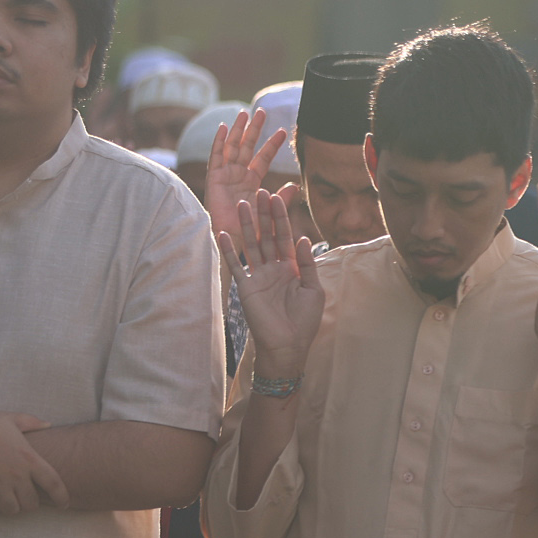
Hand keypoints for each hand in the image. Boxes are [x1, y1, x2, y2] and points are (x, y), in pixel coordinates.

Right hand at [0, 404, 67, 514]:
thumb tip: (48, 423)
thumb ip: (32, 423)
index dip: (62, 497)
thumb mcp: (11, 419)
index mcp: (28, 458)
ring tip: (7, 498)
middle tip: (25, 498)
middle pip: (32, 504)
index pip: (53, 484)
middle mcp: (15, 474)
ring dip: (11, 506)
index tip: (64, 504)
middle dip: (30, 503)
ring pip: (11, 510)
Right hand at [205, 108, 288, 251]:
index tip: (283, 131)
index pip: (263, 157)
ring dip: (238, 130)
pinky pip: (216, 156)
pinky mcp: (214, 178)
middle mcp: (238, 175)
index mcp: (252, 181)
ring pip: (233, 147)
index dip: (272, 144)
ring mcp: (225, 175)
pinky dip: (219, 142)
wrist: (233, 239)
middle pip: (247, 147)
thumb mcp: (269, 210)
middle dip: (254, 129)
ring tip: (244, 113)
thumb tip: (296, 185)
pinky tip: (224, 127)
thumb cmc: (250, 228)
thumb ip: (281, 198)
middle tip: (262, 111)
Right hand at [221, 190, 325, 375]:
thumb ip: (308, 264)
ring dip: (248, 225)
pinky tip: (223, 233)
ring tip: (243, 203)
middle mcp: (274, 268)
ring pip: (252, 244)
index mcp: (292, 267)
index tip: (278, 197)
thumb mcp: (313, 289)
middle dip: (265, 215)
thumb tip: (303, 237)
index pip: (286, 237)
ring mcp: (258, 276)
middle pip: (268, 235)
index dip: (282, 218)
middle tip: (261, 192)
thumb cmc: (304, 320)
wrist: (288, 345)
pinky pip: (236, 265)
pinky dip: (229, 249)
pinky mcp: (246, 286)